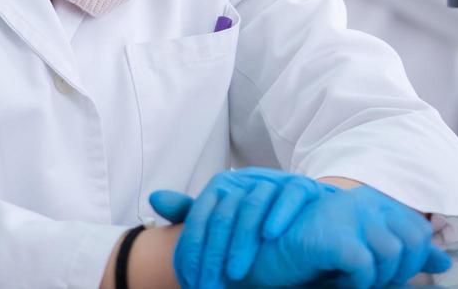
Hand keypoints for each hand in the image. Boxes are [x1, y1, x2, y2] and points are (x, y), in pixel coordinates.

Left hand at [149, 168, 328, 287]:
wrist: (302, 213)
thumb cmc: (256, 219)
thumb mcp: (224, 217)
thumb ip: (191, 211)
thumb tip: (155, 198)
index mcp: (223, 185)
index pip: (200, 215)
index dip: (193, 248)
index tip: (192, 279)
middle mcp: (247, 179)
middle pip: (224, 214)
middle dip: (214, 254)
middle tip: (209, 285)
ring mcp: (275, 181)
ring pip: (254, 204)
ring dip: (243, 240)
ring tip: (235, 273)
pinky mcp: (301, 186)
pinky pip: (291, 194)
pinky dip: (280, 213)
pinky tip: (269, 235)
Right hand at [244, 185, 450, 287]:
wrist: (260, 256)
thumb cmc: (308, 255)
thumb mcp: (361, 255)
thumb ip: (401, 255)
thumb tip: (444, 264)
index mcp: (373, 203)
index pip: (418, 231)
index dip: (411, 263)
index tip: (387, 278)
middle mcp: (365, 202)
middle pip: (412, 242)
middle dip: (398, 274)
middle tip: (366, 283)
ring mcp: (350, 214)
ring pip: (392, 256)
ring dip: (375, 281)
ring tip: (348, 282)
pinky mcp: (336, 236)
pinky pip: (366, 266)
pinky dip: (356, 284)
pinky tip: (336, 282)